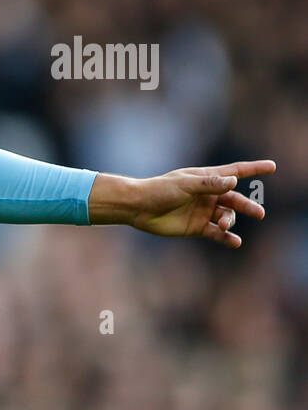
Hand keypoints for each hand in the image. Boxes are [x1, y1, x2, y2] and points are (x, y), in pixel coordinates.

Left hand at [90, 161, 275, 247]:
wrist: (138, 208)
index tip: (272, 167)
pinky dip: (226, 237)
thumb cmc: (159, 190)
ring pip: (226, 217)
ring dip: (229, 222)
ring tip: (224, 225)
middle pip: (234, 199)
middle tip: (259, 213)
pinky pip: (217, 233)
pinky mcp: (197, 227)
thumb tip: (234, 181)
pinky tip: (235, 242)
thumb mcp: (185, 185)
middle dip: (247, 206)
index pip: (235, 172)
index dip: (253, 169)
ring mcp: (204, 211)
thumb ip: (209, 184)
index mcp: (206, 179)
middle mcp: (208, 195)